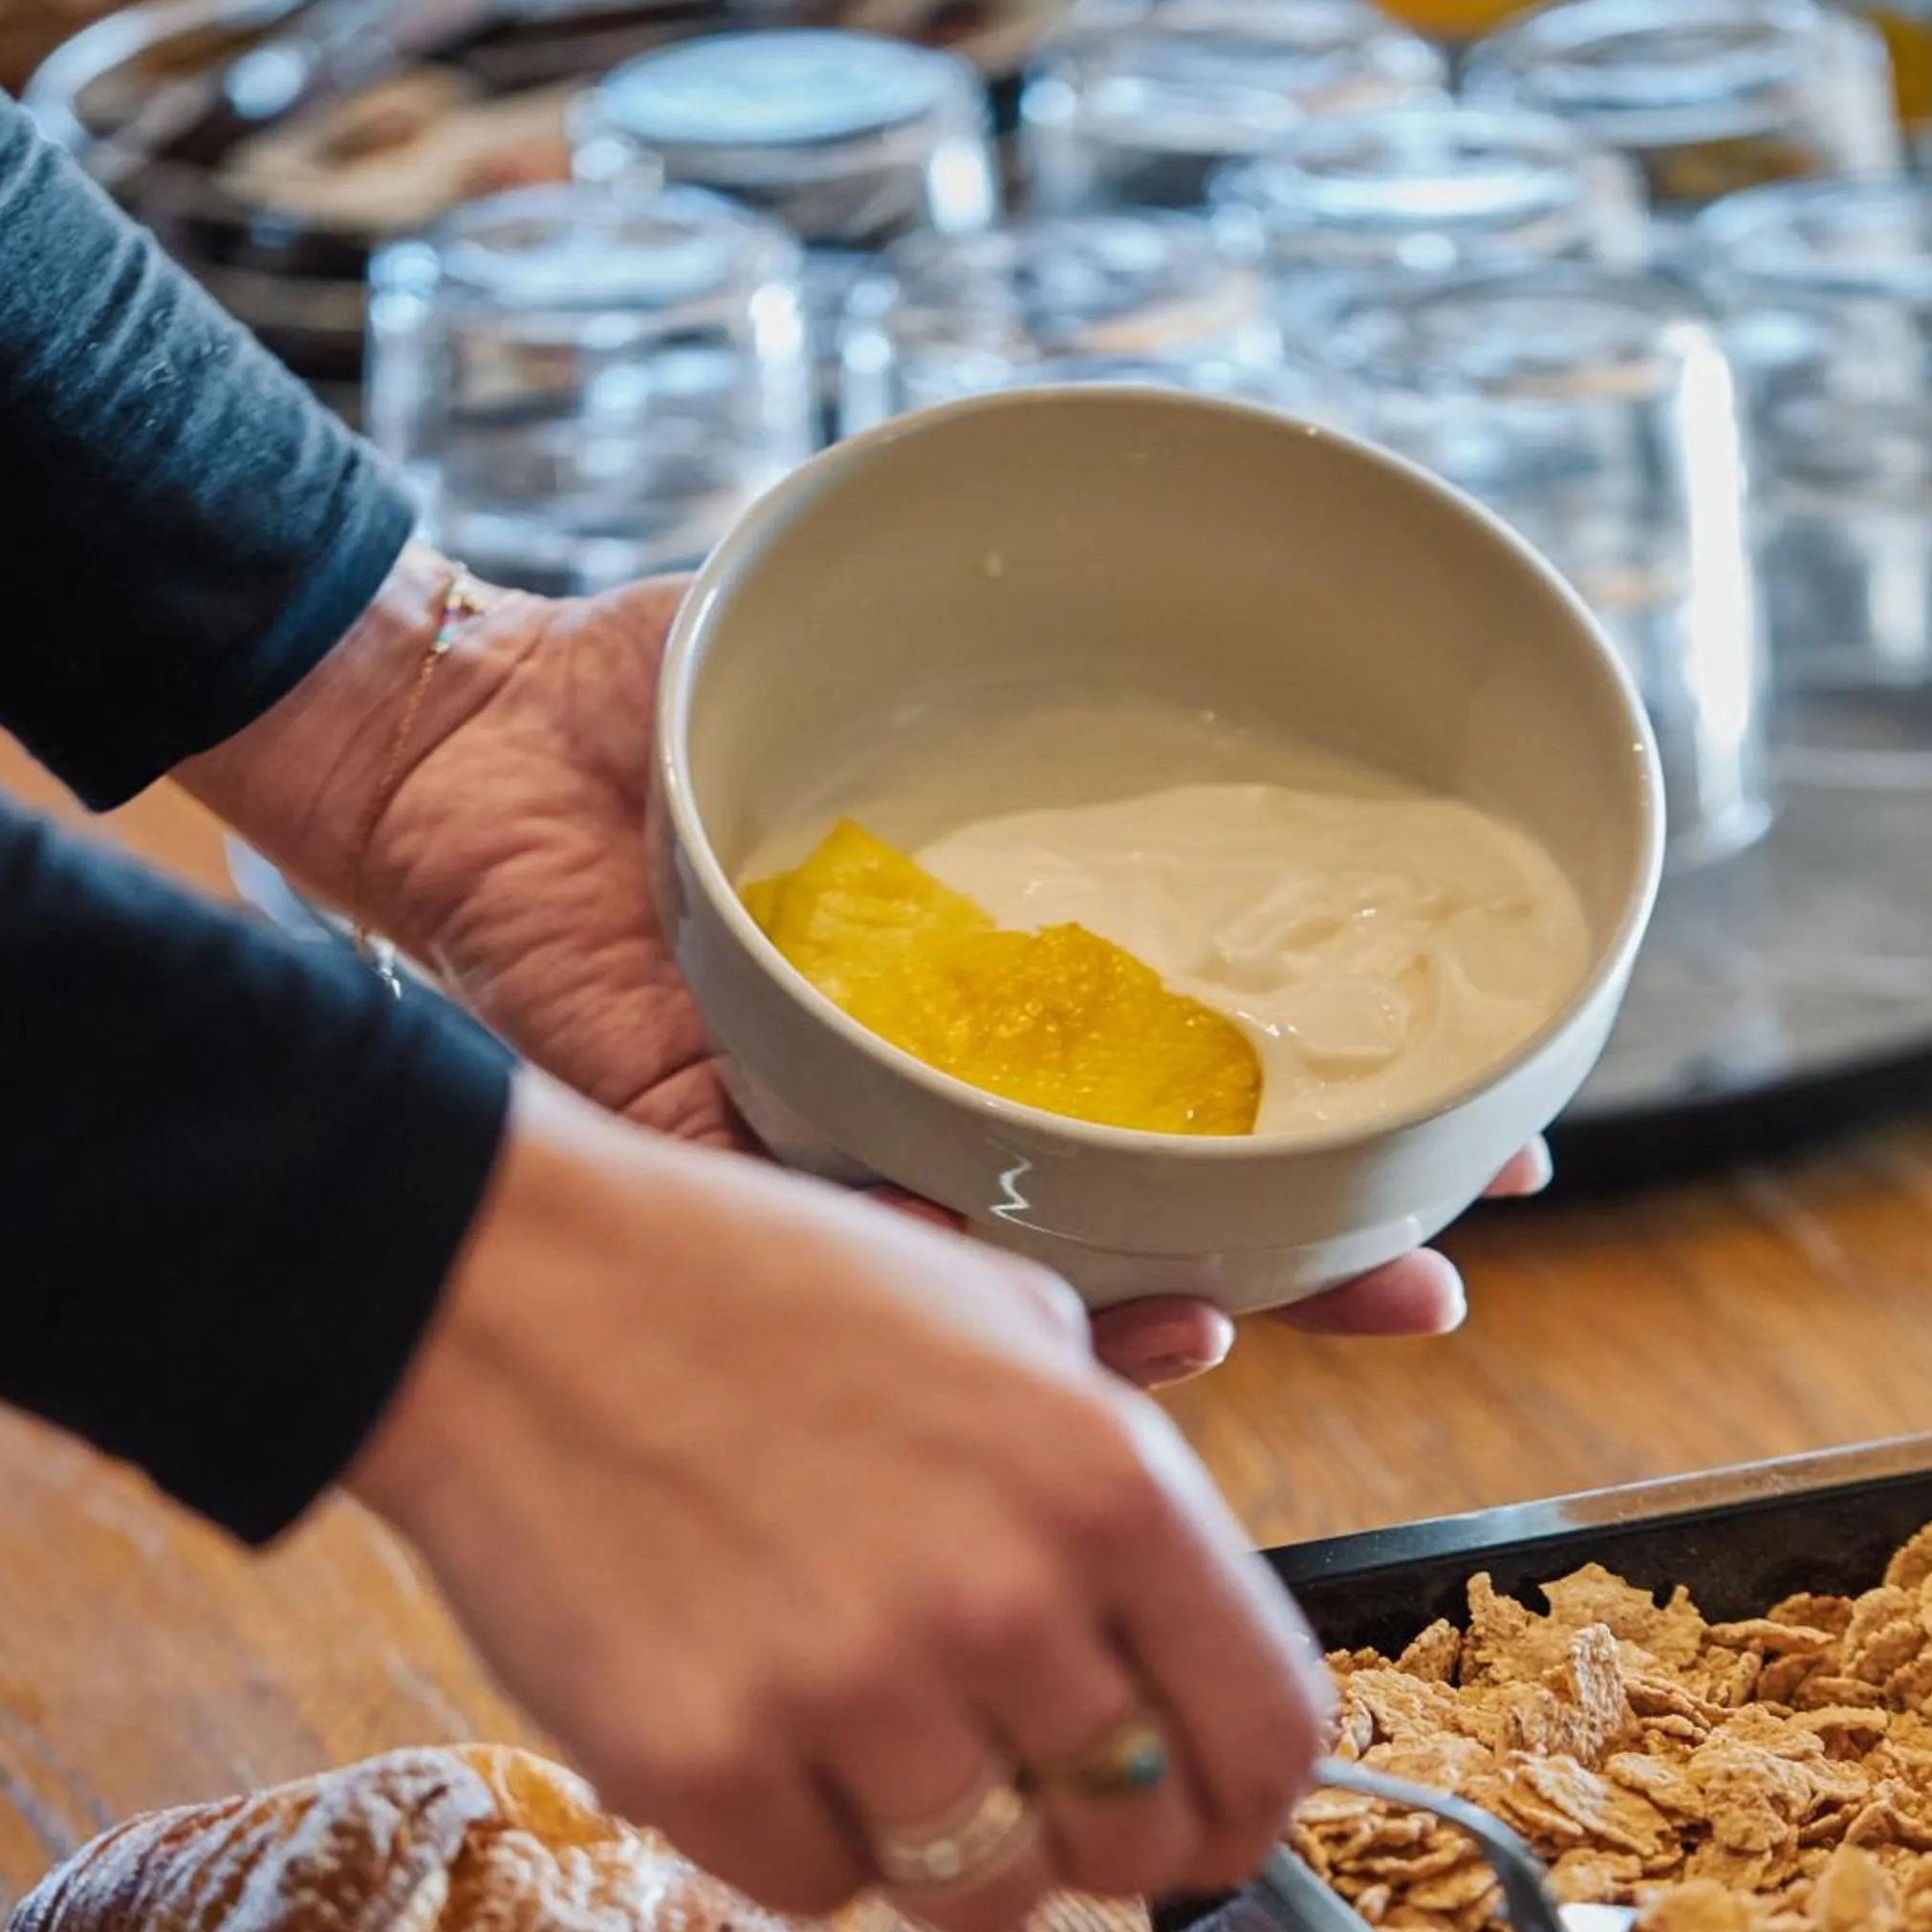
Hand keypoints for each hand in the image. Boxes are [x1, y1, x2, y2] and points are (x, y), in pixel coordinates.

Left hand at [185, 552, 1550, 1383]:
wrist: (454, 742)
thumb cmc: (653, 697)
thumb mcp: (872, 665)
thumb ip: (1007, 673)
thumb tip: (1190, 613)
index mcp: (983, 1007)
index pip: (1188, 1103)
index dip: (1330, 1137)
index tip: (1476, 1152)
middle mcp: (931, 1105)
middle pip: (1150, 1224)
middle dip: (1308, 1263)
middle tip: (1431, 1284)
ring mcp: (842, 1163)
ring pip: (1034, 1294)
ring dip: (1177, 1318)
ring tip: (1293, 1311)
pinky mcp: (734, 1189)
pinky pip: (873, 1273)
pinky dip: (983, 1314)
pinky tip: (1109, 1319)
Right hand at [346, 1071, 1333, 1930]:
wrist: (508, 1290)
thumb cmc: (758, 1293)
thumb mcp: (1001, 1319)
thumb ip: (1117, 1483)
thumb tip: (1190, 1640)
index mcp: (1109, 1482)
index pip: (1269, 1736)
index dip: (1247, 1806)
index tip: (1208, 1819)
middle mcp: (1005, 1600)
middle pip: (1133, 1846)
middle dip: (1089, 1831)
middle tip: (1016, 1776)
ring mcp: (852, 1694)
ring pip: (986, 1899)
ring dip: (948, 1845)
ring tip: (872, 1733)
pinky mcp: (705, 1767)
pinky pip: (820, 1891)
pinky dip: (799, 1835)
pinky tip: (756, 1719)